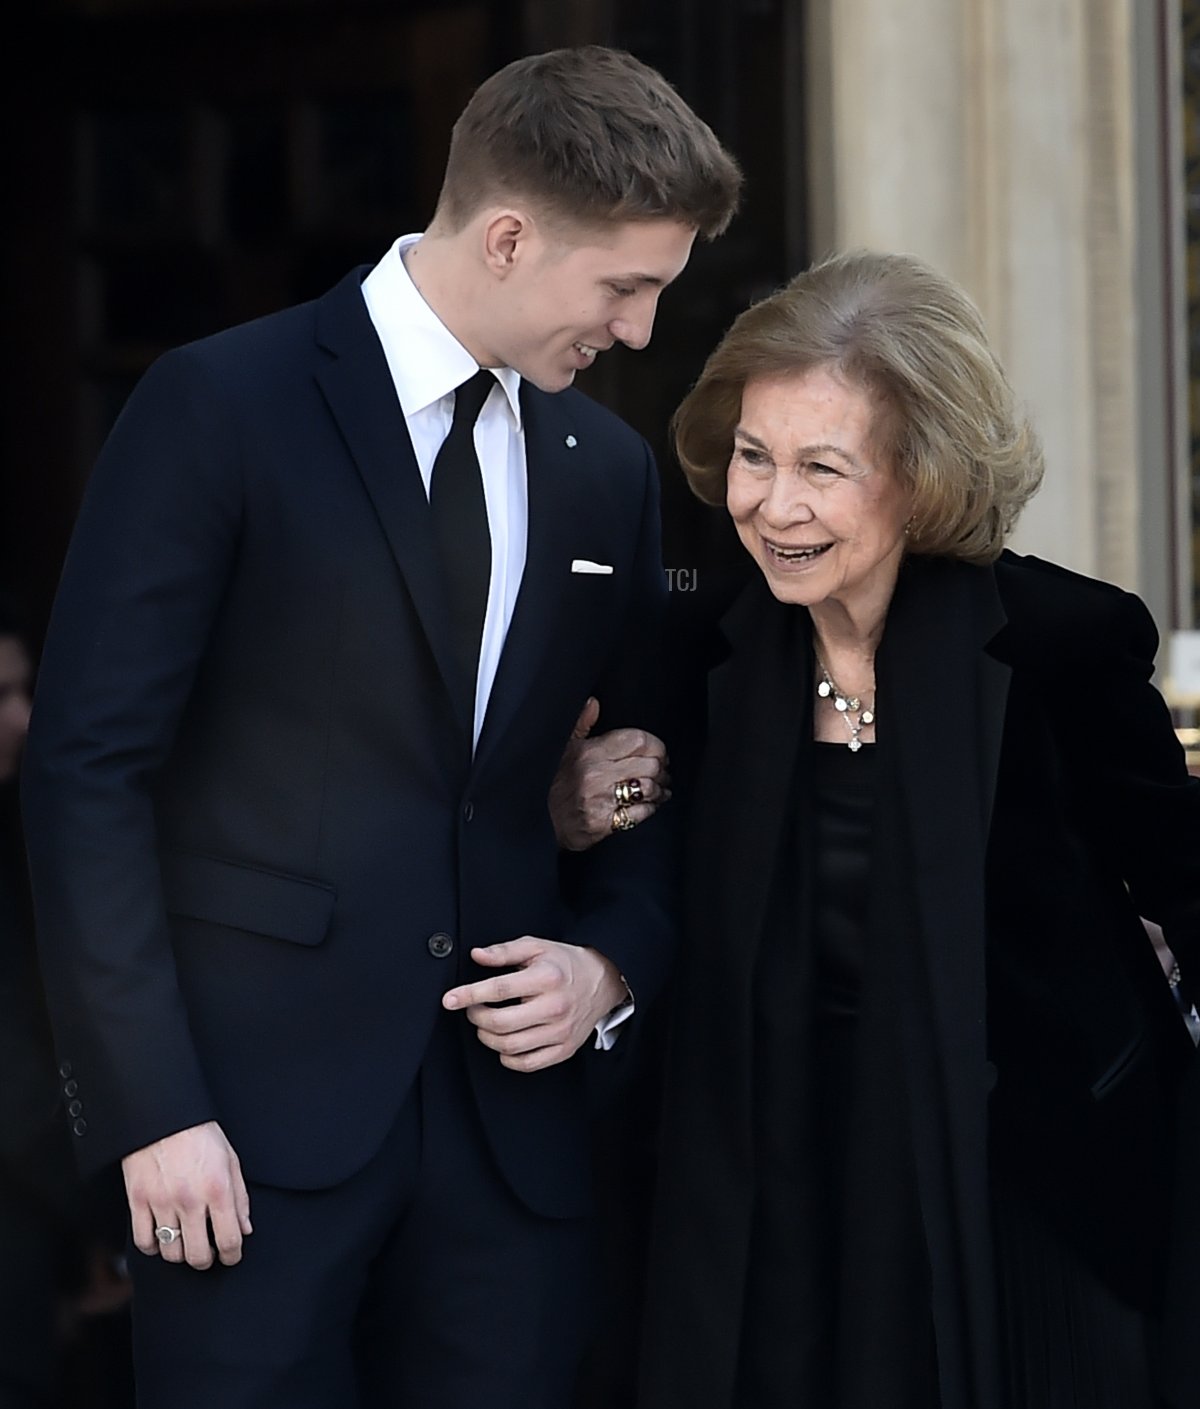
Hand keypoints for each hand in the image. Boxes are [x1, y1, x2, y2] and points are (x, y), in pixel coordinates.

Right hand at [123, 1120, 251, 1269]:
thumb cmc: (199, 1134)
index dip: (232, 1255)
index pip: (229, 1239)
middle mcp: (190, 1200)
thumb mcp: (230, 1160)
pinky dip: (153, 1246)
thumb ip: (240, 1198)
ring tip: (186, 1242)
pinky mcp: (138, 1201)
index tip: (231, 1256)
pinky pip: (143, 1241)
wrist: (163, 1115)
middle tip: (208, 1252)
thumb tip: (245, 1229)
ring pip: (170, 1252)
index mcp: (217, 1189)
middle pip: (197, 1255)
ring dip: (180, 1253)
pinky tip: (162, 1237)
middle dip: (206, 1260)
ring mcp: (162, 1202)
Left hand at [442, 937, 626, 1070]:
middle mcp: (555, 1007)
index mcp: (546, 978)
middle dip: (477, 1017)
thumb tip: (478, 956)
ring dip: (488, 1037)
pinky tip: (504, 1042)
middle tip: (473, 1009)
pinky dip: (507, 1057)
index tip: (449, 999)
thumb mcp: (536, 946)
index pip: (498, 989)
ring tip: (486, 1024)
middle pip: (501, 1023)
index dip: (468, 995)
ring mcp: (561, 1032)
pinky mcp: (564, 1049)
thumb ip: (504, 951)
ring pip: (510, 1047)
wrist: (603, 980)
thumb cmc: (565, 963)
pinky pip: (527, 1064)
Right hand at [548, 697, 670, 850]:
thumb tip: (593, 703)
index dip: (656, 745)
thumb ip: (582, 724)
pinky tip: (651, 804)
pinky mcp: (605, 823)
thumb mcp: (565, 749)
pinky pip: (641, 813)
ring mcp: (601, 800)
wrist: (542, 823)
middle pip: (649, 764)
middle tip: (663, 770)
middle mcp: (596, 775)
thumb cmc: (555, 784)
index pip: (637, 741)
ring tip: (661, 788)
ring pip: (648, 788)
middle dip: (661, 768)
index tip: (658, 751)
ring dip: (660, 789)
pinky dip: (651, 808)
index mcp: (590, 752)